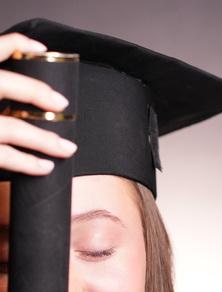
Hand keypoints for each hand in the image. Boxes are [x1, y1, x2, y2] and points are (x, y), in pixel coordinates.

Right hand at [0, 32, 76, 174]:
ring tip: (65, 148)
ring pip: (11, 127)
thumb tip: (22, 84)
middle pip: (4, 84)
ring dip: (44, 140)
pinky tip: (44, 166)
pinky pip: (4, 156)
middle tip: (62, 103)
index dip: (19, 44)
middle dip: (37, 93)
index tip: (42, 50)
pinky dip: (28, 163)